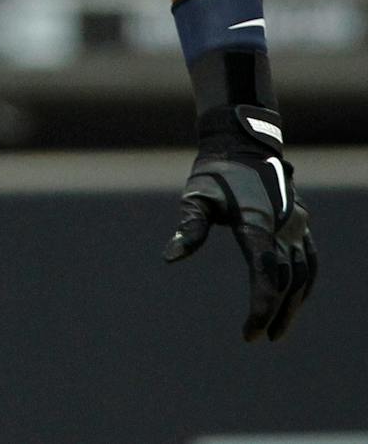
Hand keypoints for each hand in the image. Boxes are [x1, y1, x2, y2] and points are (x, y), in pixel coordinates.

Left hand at [164, 104, 316, 339]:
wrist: (242, 144)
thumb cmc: (213, 173)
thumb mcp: (195, 196)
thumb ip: (188, 227)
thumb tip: (169, 257)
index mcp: (259, 223)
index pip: (266, 274)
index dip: (260, 306)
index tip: (248, 332)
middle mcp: (285, 226)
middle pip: (288, 280)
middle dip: (275, 311)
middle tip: (258, 336)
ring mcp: (297, 224)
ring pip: (305, 273)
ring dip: (294, 304)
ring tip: (277, 329)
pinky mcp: (300, 223)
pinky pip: (310, 260)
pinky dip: (304, 283)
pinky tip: (294, 298)